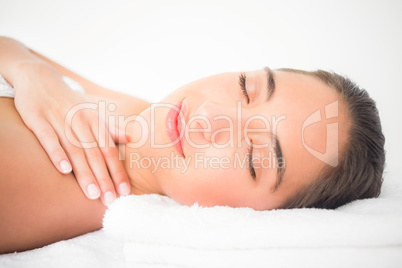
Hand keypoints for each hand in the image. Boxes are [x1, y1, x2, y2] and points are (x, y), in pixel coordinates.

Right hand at [13, 62, 129, 204]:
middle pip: (95, 154)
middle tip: (110, 200)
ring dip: (84, 173)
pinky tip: (64, 170)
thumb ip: (109, 128)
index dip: (118, 171)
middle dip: (104, 178)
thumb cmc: (70, 102)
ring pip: (75, 150)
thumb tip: (129, 138)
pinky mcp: (39, 119)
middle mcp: (80, 122)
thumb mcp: (92, 113)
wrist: (40, 78)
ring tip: (92, 194)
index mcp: (94, 122)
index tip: (125, 191)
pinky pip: (49, 139)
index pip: (110, 151)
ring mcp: (60, 120)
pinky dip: (57, 153)